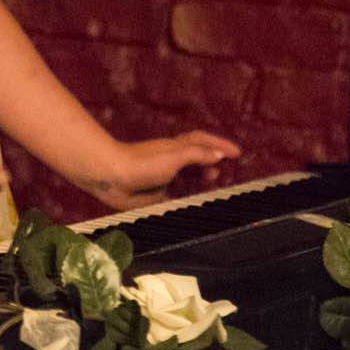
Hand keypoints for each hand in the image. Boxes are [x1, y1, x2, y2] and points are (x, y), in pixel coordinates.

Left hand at [77, 130, 240, 211]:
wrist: (111, 178)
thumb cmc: (142, 163)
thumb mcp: (175, 156)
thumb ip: (197, 155)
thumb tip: (218, 155)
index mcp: (176, 148)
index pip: (203, 142)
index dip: (220, 145)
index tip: (237, 153)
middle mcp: (172, 161)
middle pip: (198, 161)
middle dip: (212, 166)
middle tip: (223, 176)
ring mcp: (164, 178)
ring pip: (189, 180)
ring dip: (202, 183)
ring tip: (212, 189)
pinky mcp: (157, 195)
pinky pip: (178, 198)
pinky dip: (188, 201)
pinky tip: (195, 207)